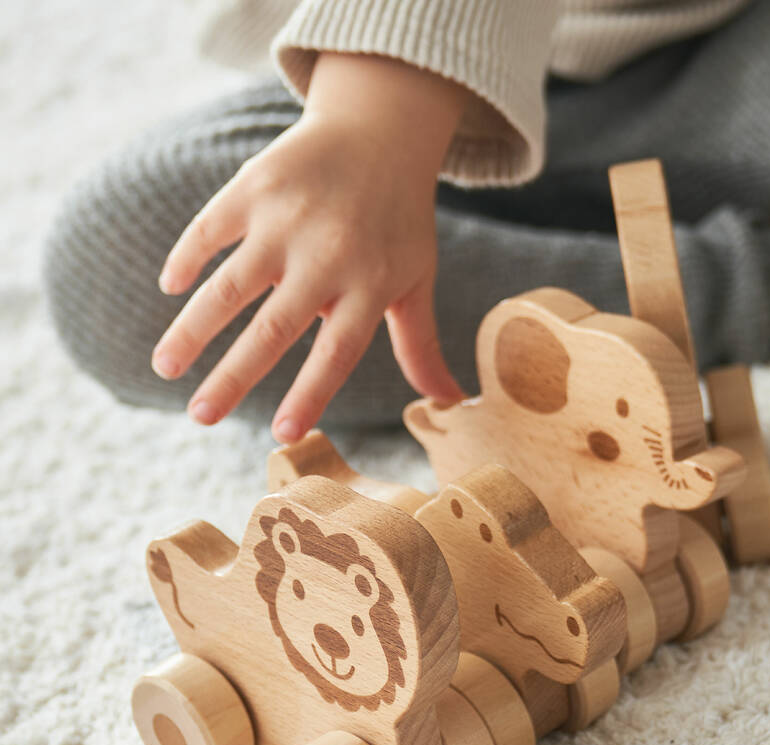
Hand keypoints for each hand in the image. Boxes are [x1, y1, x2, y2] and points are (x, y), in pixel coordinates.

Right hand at [152, 54, 467, 441]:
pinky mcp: (256, 185)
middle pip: (274, 328)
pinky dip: (187, 257)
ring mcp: (287, 220)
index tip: (283, 435)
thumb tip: (454, 403)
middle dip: (233, 377)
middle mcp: (327, 257)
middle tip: (200, 417)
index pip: (338, 353)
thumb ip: (421, 345)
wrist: (381, 131)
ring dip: (193, 328)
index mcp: (368, 287)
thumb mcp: (416, 281)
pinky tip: (169, 288)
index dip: (311, 394)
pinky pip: (211, 228)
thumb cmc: (400, 221)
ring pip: (231, 283)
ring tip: (163, 368)